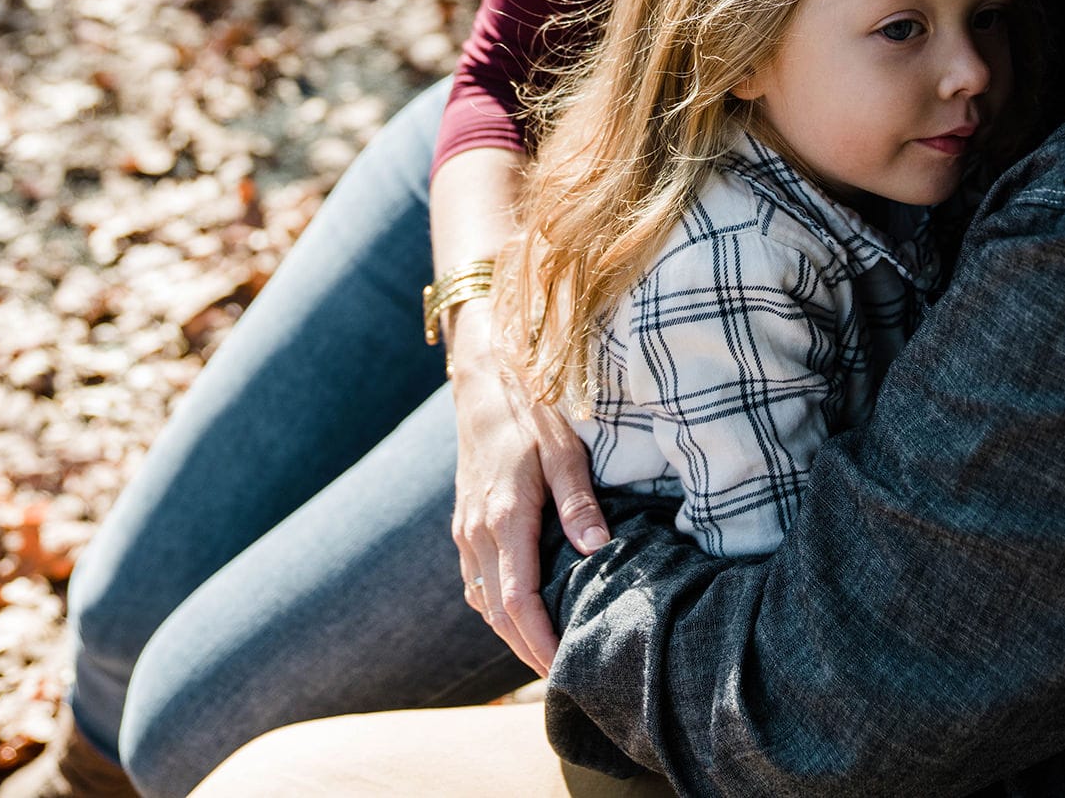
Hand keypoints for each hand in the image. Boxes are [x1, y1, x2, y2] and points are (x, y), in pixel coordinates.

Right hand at [448, 296, 609, 673]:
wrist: (482, 382)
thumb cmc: (530, 411)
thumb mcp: (563, 449)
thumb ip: (579, 503)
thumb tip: (600, 552)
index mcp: (503, 518)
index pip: (518, 601)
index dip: (541, 642)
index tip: (567, 669)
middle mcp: (477, 534)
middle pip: (499, 614)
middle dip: (530, 652)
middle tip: (568, 681)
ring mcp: (465, 532)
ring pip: (483, 603)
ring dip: (513, 635)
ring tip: (550, 659)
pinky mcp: (465, 527)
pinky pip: (477, 584)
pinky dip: (499, 610)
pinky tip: (524, 618)